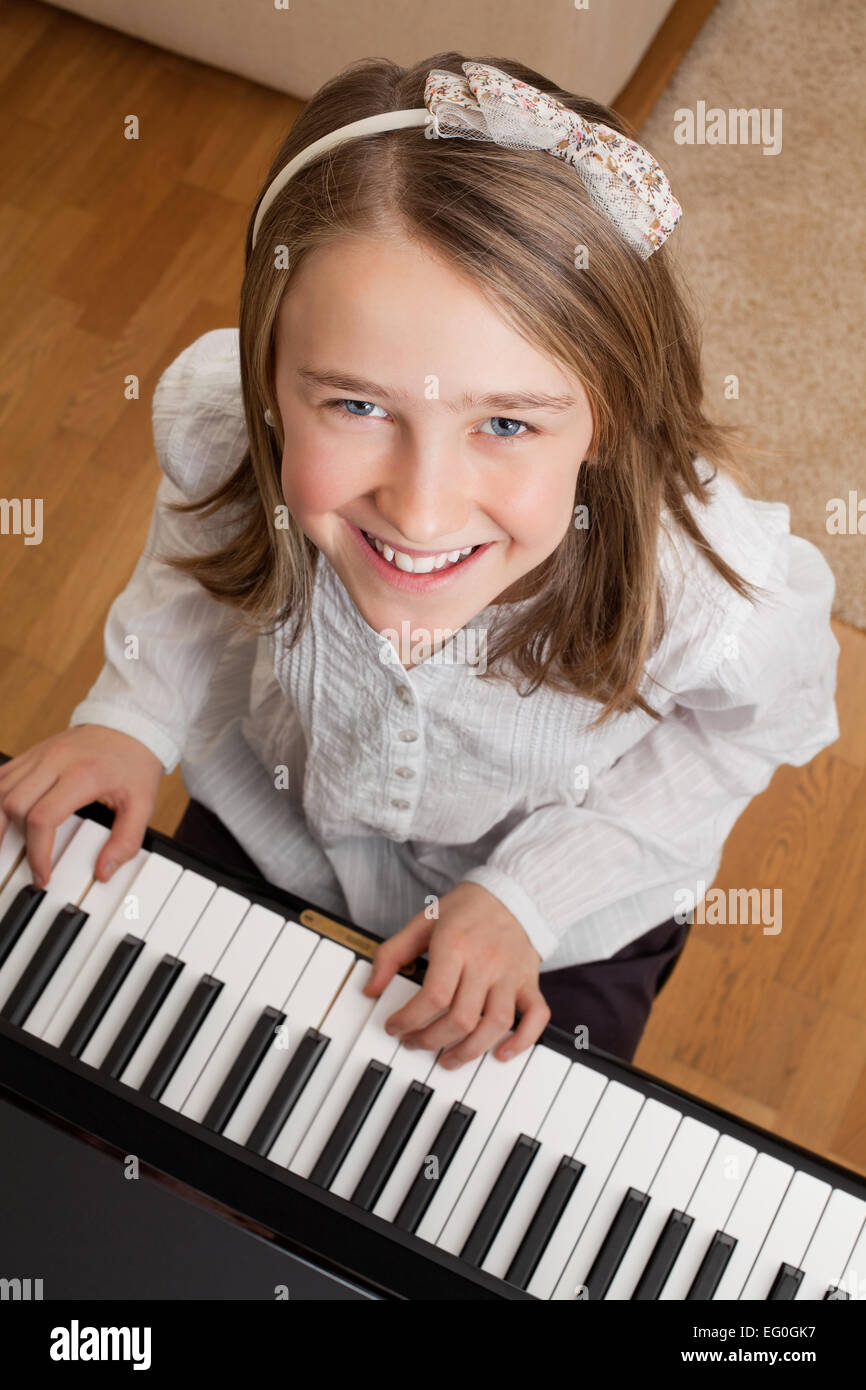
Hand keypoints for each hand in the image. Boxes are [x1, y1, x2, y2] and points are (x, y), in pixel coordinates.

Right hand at [0, 725, 162, 887]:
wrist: (129, 725)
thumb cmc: (134, 763)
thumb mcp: (143, 804)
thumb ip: (126, 840)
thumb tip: (104, 871)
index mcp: (82, 775)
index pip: (42, 818)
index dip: (37, 853)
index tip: (42, 874)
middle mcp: (55, 761)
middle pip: (14, 805)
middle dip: (13, 841)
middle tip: (23, 863)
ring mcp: (39, 754)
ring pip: (1, 790)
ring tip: (2, 847)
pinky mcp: (32, 753)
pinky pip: (1, 776)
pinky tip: (0, 817)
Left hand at [363, 881, 550, 1067]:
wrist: (513, 892)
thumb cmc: (466, 909)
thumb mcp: (422, 922)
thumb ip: (391, 954)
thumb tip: (370, 990)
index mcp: (455, 945)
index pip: (433, 996)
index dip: (408, 1019)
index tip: (394, 1027)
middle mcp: (485, 962)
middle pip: (461, 1018)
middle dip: (431, 1040)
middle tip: (414, 1043)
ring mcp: (511, 974)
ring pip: (495, 1024)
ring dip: (470, 1050)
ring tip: (449, 1059)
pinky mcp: (530, 981)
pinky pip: (536, 1017)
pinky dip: (522, 1040)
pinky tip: (502, 1054)